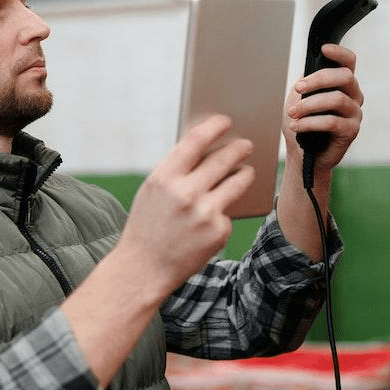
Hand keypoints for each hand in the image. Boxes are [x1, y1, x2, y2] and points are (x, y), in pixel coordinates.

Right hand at [117, 114, 254, 294]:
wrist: (143, 268)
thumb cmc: (147, 225)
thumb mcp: (152, 191)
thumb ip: (176, 170)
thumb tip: (208, 147)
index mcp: (163, 178)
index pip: (195, 140)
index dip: (213, 126)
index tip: (225, 120)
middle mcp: (185, 193)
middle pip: (223, 159)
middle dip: (238, 148)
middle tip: (246, 144)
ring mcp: (204, 214)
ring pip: (237, 182)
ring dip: (245, 173)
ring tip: (247, 171)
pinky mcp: (218, 232)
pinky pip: (228, 212)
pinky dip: (224, 212)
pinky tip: (214, 217)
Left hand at [283, 44, 363, 172]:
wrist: (302, 153)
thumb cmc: (302, 123)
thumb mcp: (300, 98)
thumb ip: (306, 83)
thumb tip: (306, 75)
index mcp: (342, 84)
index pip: (349, 62)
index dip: (339, 53)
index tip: (323, 49)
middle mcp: (353, 95)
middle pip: (344, 76)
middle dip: (318, 80)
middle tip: (297, 88)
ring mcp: (354, 113)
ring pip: (336, 99)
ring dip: (309, 105)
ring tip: (291, 113)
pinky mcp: (351, 131)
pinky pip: (332, 122)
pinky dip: (310, 123)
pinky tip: (295, 126)